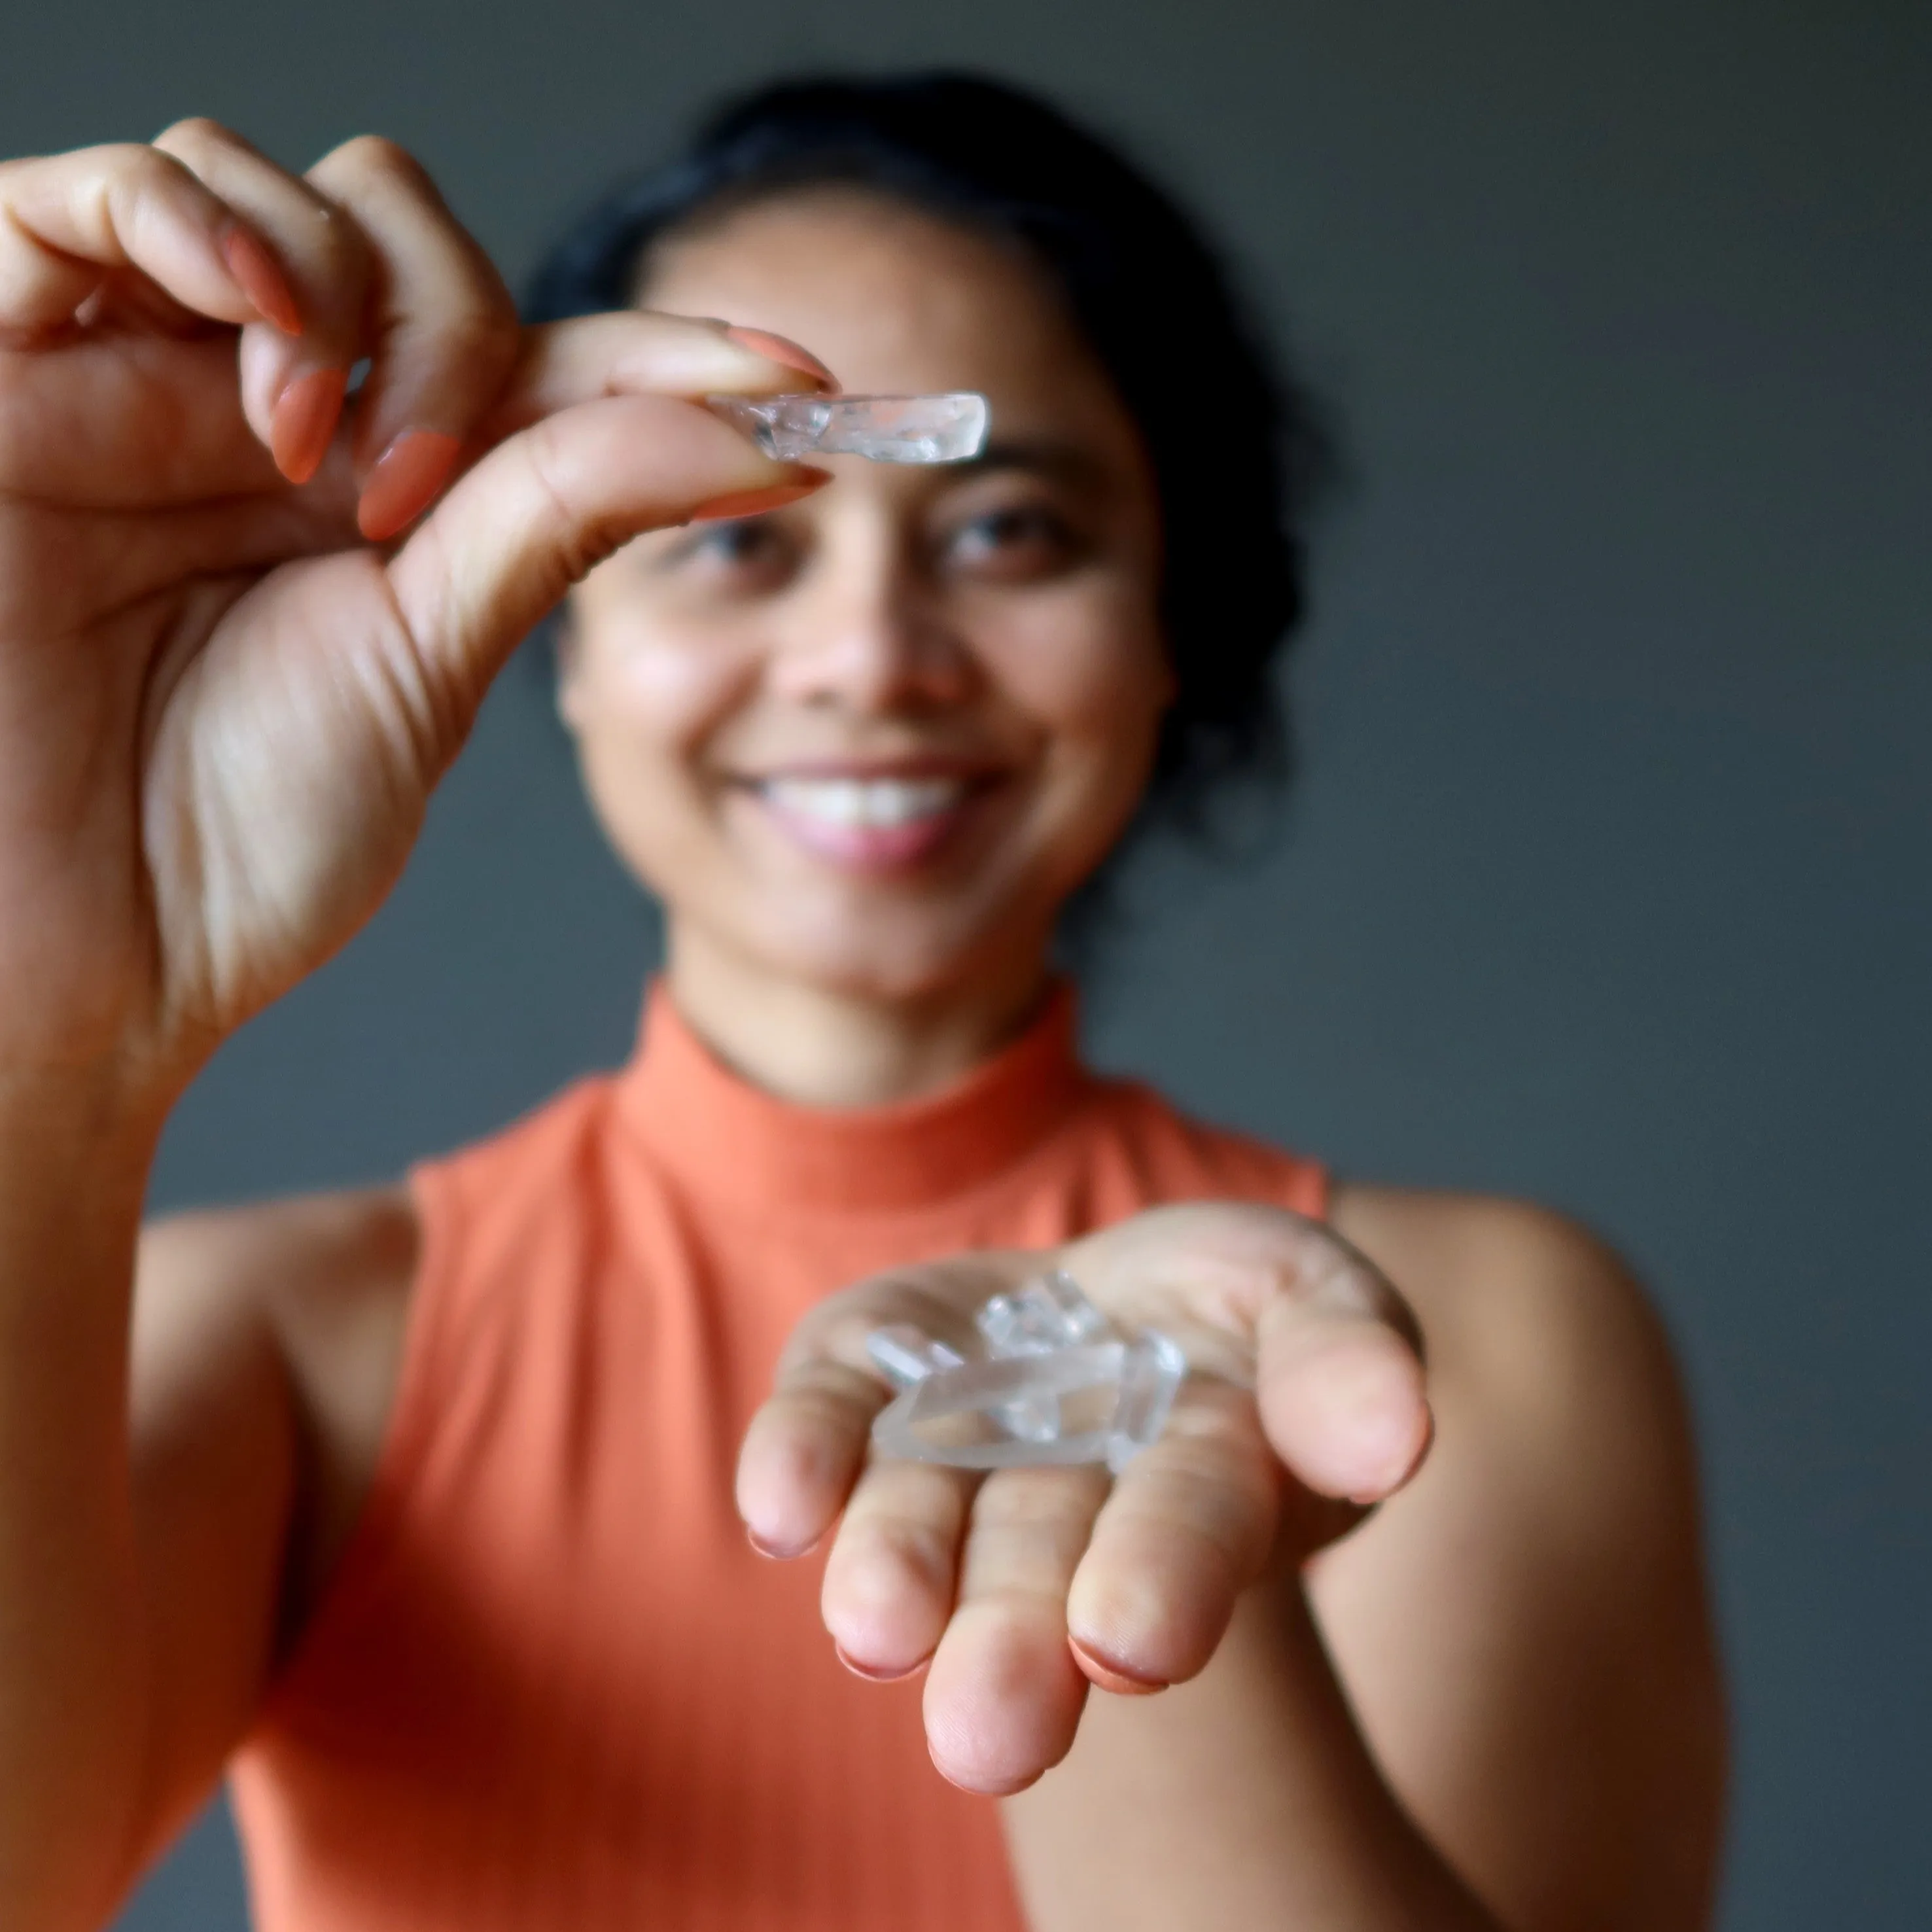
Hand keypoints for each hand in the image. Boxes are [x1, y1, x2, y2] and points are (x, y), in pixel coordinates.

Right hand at [0, 122, 826, 1099]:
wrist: (67, 952)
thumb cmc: (233, 841)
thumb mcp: (433, 664)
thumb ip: (557, 519)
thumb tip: (737, 431)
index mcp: (376, 502)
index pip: (540, 364)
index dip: (666, 354)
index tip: (799, 387)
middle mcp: (264, 425)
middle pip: (410, 242)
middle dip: (473, 330)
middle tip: (442, 494)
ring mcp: (134, 386)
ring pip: (276, 192)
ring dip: (352, 297)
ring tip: (335, 470)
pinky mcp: (2, 367)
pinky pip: (86, 197)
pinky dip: (202, 223)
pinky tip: (269, 345)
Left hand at [736, 1202, 1431, 1793]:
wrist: (1112, 1295)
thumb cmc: (1237, 1314)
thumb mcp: (1315, 1299)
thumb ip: (1348, 1359)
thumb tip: (1390, 1440)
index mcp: (1195, 1493)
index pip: (1180, 1540)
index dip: (1159, 1584)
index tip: (1126, 1640)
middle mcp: (1060, 1500)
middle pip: (1033, 1572)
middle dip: (1013, 1645)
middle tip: (986, 1735)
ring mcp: (949, 1442)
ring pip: (917, 1521)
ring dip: (895, 1573)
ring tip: (876, 1631)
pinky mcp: (861, 1375)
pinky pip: (823, 1421)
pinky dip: (799, 1458)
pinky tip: (779, 1504)